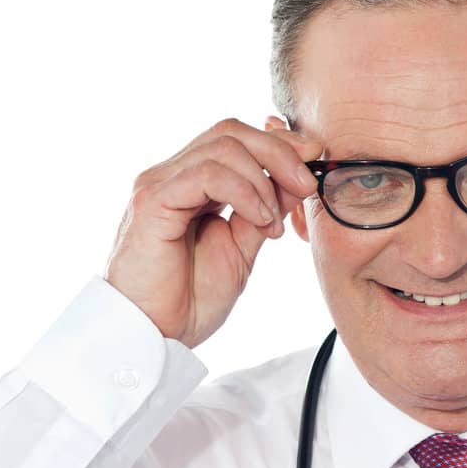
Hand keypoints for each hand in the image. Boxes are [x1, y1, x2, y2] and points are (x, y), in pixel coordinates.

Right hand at [103, 115, 321, 348]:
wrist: (154, 336)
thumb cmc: (187, 302)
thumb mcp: (240, 252)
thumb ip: (263, 213)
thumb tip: (297, 182)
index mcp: (190, 184)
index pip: (235, 140)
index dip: (278, 144)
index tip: (313, 162)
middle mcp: (172, 175)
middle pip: (231, 131)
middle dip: (279, 152)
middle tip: (306, 184)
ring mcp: (159, 183)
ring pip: (223, 145)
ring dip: (263, 179)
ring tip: (273, 221)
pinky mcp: (153, 200)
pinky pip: (208, 174)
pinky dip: (243, 191)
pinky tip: (258, 218)